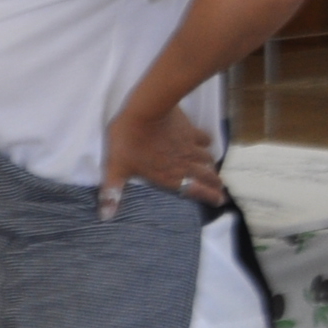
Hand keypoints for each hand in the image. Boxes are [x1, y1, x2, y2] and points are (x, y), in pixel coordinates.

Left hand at [99, 105, 222, 218]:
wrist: (145, 111)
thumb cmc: (129, 141)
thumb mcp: (116, 168)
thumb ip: (113, 191)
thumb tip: (106, 216)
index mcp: (170, 177)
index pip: (195, 190)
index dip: (209, 197)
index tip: (220, 201)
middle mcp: (184, 165)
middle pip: (206, 176)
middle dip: (215, 184)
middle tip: (221, 189)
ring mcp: (189, 147)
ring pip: (207, 159)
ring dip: (212, 166)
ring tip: (214, 170)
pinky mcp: (190, 130)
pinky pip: (204, 138)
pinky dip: (207, 143)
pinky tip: (206, 143)